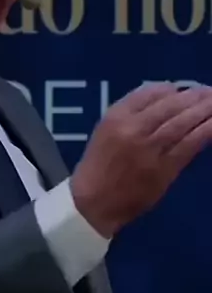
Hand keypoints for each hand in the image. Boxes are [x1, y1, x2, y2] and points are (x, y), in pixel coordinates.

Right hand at [70, 82, 211, 236]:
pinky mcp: (164, 169)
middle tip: (210, 91)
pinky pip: (189, 145)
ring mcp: (150, 149)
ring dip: (205, 110)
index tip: (184, 89)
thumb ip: (131, 114)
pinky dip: (205, 131)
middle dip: (194, 96)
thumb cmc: (99, 166)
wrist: (92, 203)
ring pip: (183, 122)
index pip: (150, 93)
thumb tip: (167, 98)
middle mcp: (133, 128)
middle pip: (171, 105)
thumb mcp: (106, 130)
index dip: (172, 89)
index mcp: (116, 117)